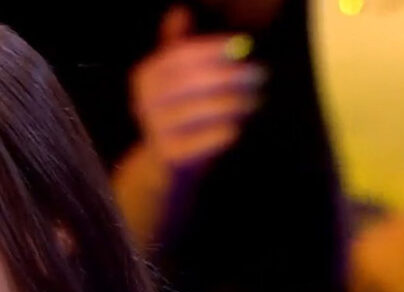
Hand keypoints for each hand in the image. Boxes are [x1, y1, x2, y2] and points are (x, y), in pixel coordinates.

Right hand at [130, 6, 263, 172]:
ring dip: (237, 103)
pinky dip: (228, 131)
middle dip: (232, 75)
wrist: (165, 165)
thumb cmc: (179, 113)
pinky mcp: (169, 155)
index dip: (212, 48)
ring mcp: (154, 130)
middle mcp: (143, 102)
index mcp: (144, 77)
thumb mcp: (174, 79)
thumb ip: (176, 46)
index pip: (180, 55)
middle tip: (260, 74)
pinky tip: (238, 127)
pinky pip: (207, 138)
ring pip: (204, 109)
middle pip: (194, 80)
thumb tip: (179, 11)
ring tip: (255, 100)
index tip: (242, 46)